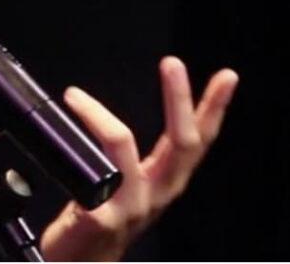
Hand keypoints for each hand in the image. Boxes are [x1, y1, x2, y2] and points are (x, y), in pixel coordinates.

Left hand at [40, 56, 238, 260]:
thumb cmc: (95, 225)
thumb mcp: (122, 188)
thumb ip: (124, 158)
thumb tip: (106, 116)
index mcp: (162, 183)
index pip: (196, 143)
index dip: (213, 109)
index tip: (225, 77)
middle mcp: (155, 195)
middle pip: (182, 144)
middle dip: (180, 100)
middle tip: (173, 64)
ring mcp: (130, 207)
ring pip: (125, 145)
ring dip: (100, 115)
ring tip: (75, 95)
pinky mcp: (101, 217)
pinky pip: (94, 170)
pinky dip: (81, 139)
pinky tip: (64, 129)